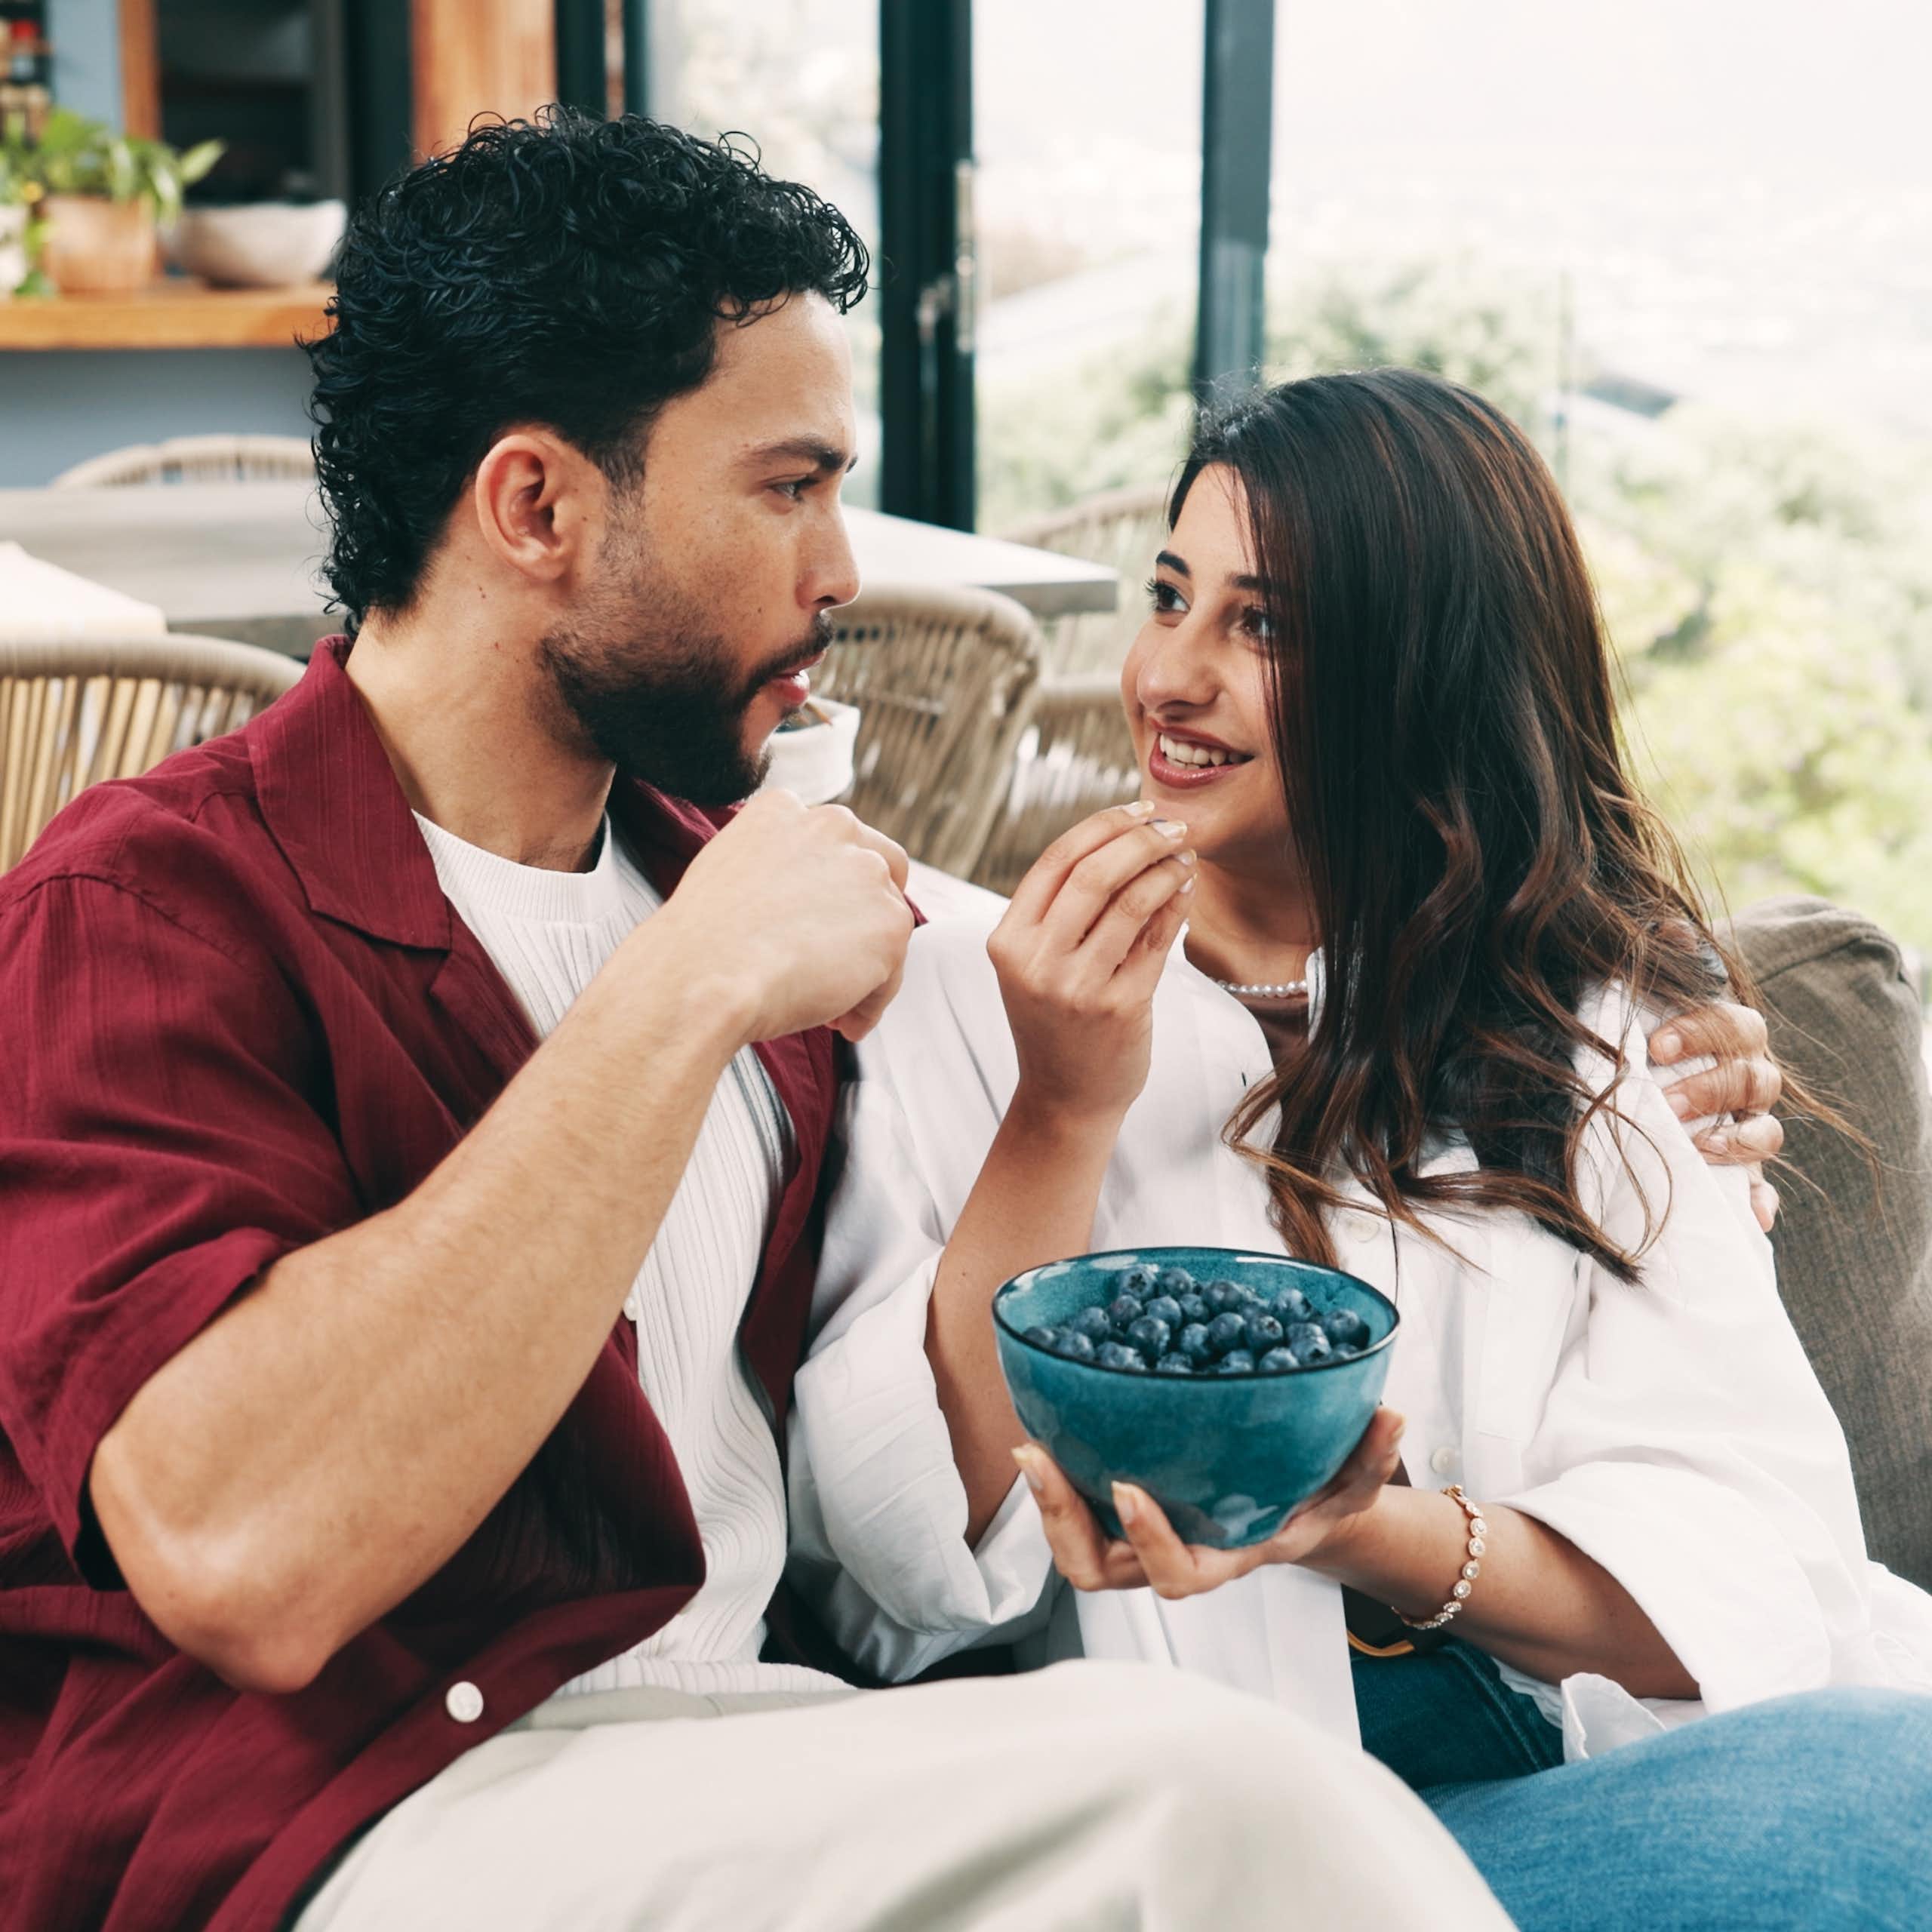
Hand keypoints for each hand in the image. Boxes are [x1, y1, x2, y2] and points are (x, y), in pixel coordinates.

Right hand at [654, 788, 912, 1043]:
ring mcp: (866, 872)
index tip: (816, 924)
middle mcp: (832, 827)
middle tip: (841, 960)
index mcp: (783, 810)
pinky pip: (890, 970)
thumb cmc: (701, 944)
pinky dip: (870, 1002)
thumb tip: (796, 908)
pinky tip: (842, 1023)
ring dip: (864, 969)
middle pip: (876, 873)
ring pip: (884, 927)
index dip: (832, 887)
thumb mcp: (725, 878)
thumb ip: (772, 874)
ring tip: (830, 1009)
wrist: (704, 974)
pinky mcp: (889, 921)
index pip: (831, 841)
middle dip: (865, 918)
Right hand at [988, 801, 1195, 1126]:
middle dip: (1141, 838)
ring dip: (1166, 867)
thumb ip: (1066, 909)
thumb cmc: (1056, 1019)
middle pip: (1094, 873)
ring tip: (1186, 854)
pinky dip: (1176, 904)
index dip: (1104, 825)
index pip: (1057, 860)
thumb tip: (1128, 835)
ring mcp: (1077, 987)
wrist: (1064, 1097)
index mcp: (1008, 941)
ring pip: (1131, 901)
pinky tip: (1187, 887)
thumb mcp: (1039, 963)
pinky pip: (1157, 939)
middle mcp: (1036, 962)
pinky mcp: (1119, 1007)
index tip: (1139, 809)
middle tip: (1174, 826)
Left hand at [1013, 1408, 1405, 1599]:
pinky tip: (1045, 1422)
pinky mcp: (1120, 1516)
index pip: (1177, 1574)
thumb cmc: (1319, 1497)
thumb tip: (1392, 1417)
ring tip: (1031, 1443)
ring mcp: (1141, 1541)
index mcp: (1226, 1556)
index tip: (1128, 1486)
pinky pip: (1077, 1513)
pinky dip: (1056, 1479)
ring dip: (1047, 1503)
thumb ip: (1370, 1458)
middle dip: (1062, 1521)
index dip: (1149, 1540)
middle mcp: (1175, 1556)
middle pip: (1099, 1572)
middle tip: (1040, 1456)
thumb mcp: (1353, 1484)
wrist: (1292, 1508)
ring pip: (1077, 1551)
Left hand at [1647, 1000, 1783, 1229]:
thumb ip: (1639, 1043)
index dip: (1703, 1032)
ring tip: (1700, 1146)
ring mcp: (1749, 1127)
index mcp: (1728, 1044)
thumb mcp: (1639, 1050)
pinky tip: (1755, 1214)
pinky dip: (1759, 1201)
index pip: (1736, 1026)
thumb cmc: (1631, 1066)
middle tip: (1669, 1103)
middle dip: (1710, 1090)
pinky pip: (1763, 1189)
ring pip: (1769, 1129)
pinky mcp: (1743, 1170)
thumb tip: (1627, 1038)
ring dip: (1737, 1139)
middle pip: (1756, 1079)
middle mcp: (1746, 1083)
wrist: (1626, 1111)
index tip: (1657, 1047)